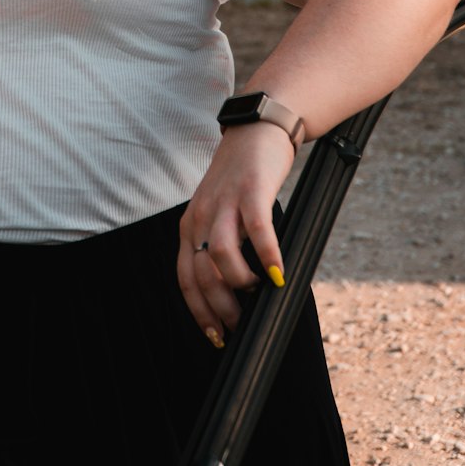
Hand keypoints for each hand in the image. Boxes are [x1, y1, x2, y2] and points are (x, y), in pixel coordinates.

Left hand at [177, 122, 294, 346]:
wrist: (255, 129)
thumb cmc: (241, 177)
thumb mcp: (219, 211)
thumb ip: (220, 243)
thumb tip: (236, 289)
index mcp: (190, 224)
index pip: (186, 278)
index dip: (199, 311)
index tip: (215, 336)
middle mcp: (202, 215)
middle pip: (202, 273)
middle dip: (220, 307)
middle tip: (241, 324)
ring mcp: (225, 202)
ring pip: (222, 255)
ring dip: (240, 283)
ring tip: (258, 292)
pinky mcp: (251, 190)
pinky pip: (257, 230)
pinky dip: (268, 256)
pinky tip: (279, 274)